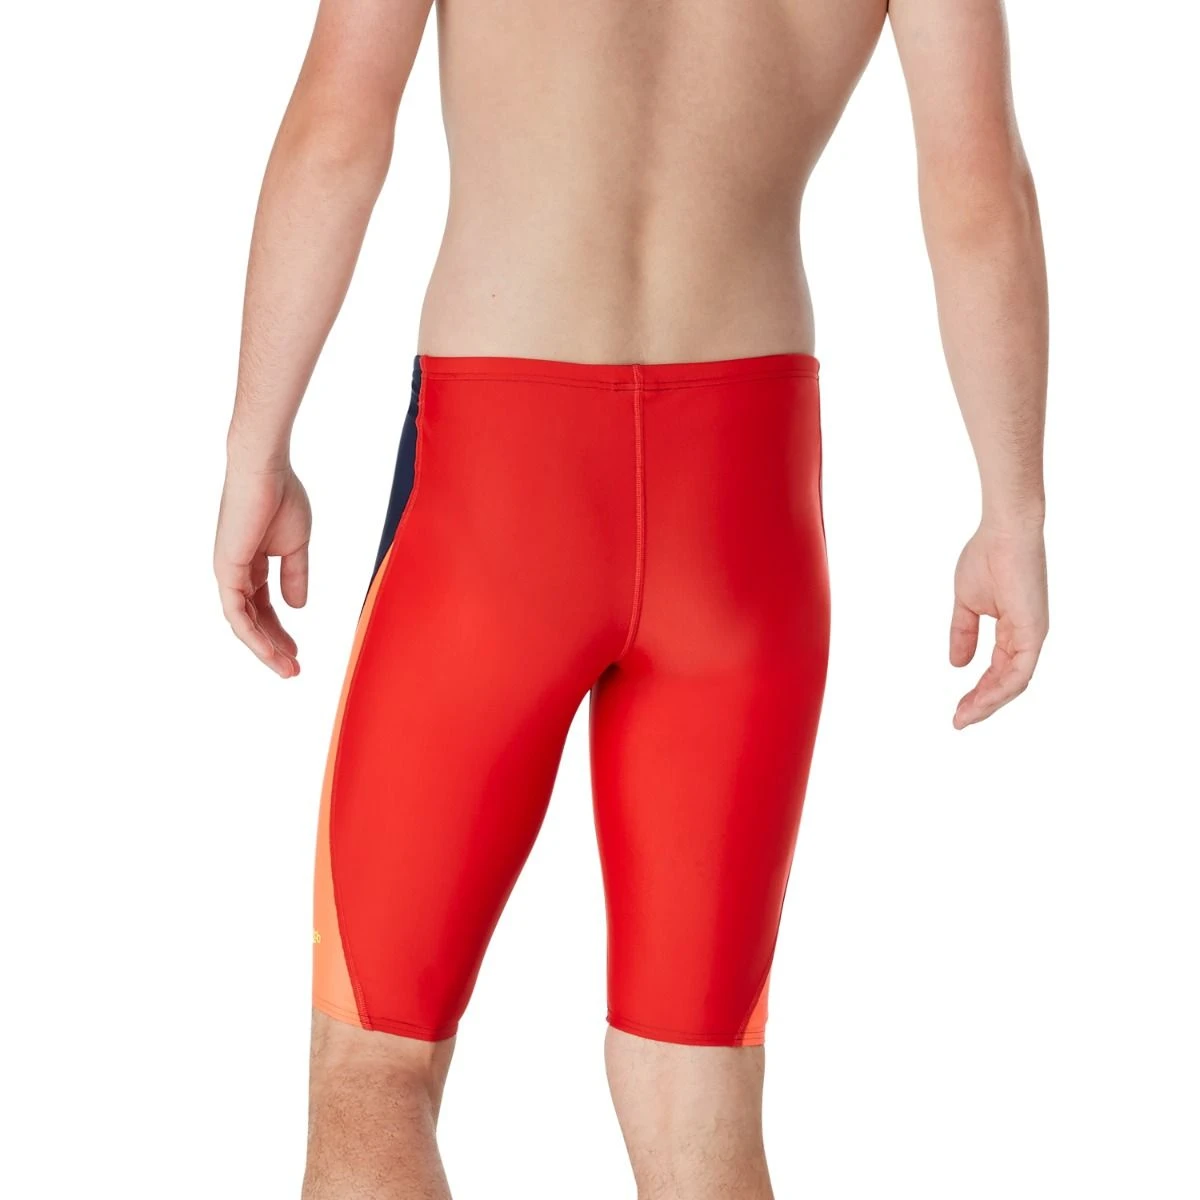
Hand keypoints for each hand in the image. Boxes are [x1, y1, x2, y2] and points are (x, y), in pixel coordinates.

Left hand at [214, 460, 311, 677]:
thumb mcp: (296, 545)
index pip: (264, 606)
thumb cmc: (281, 497)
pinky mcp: (226, 570)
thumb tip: (298, 607)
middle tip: (292, 670)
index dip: (280, 630)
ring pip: (243, 623)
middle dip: (272, 646)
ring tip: (287, 670)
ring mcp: (228, 572)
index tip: (297, 652)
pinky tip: (271, 651)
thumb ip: (295, 576)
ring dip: (264, 649)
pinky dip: (254, 635)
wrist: (265, 471)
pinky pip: (238, 614)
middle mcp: (236, 571)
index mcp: (252, 563)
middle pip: (253, 619)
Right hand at [950, 523, 1047, 727]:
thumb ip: (963, 633)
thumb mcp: (967, 604)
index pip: (997, 670)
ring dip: (988, 703)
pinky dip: (1000, 690)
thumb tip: (957, 664)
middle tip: (958, 721)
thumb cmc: (987, 557)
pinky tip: (980, 701)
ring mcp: (1032, 635)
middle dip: (981, 704)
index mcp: (1014, 630)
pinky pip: (1020, 672)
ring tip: (964, 717)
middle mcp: (1027, 637)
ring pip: (1013, 683)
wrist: (1003, 533)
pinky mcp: (1033, 631)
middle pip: (1006, 683)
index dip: (978, 692)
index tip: (957, 709)